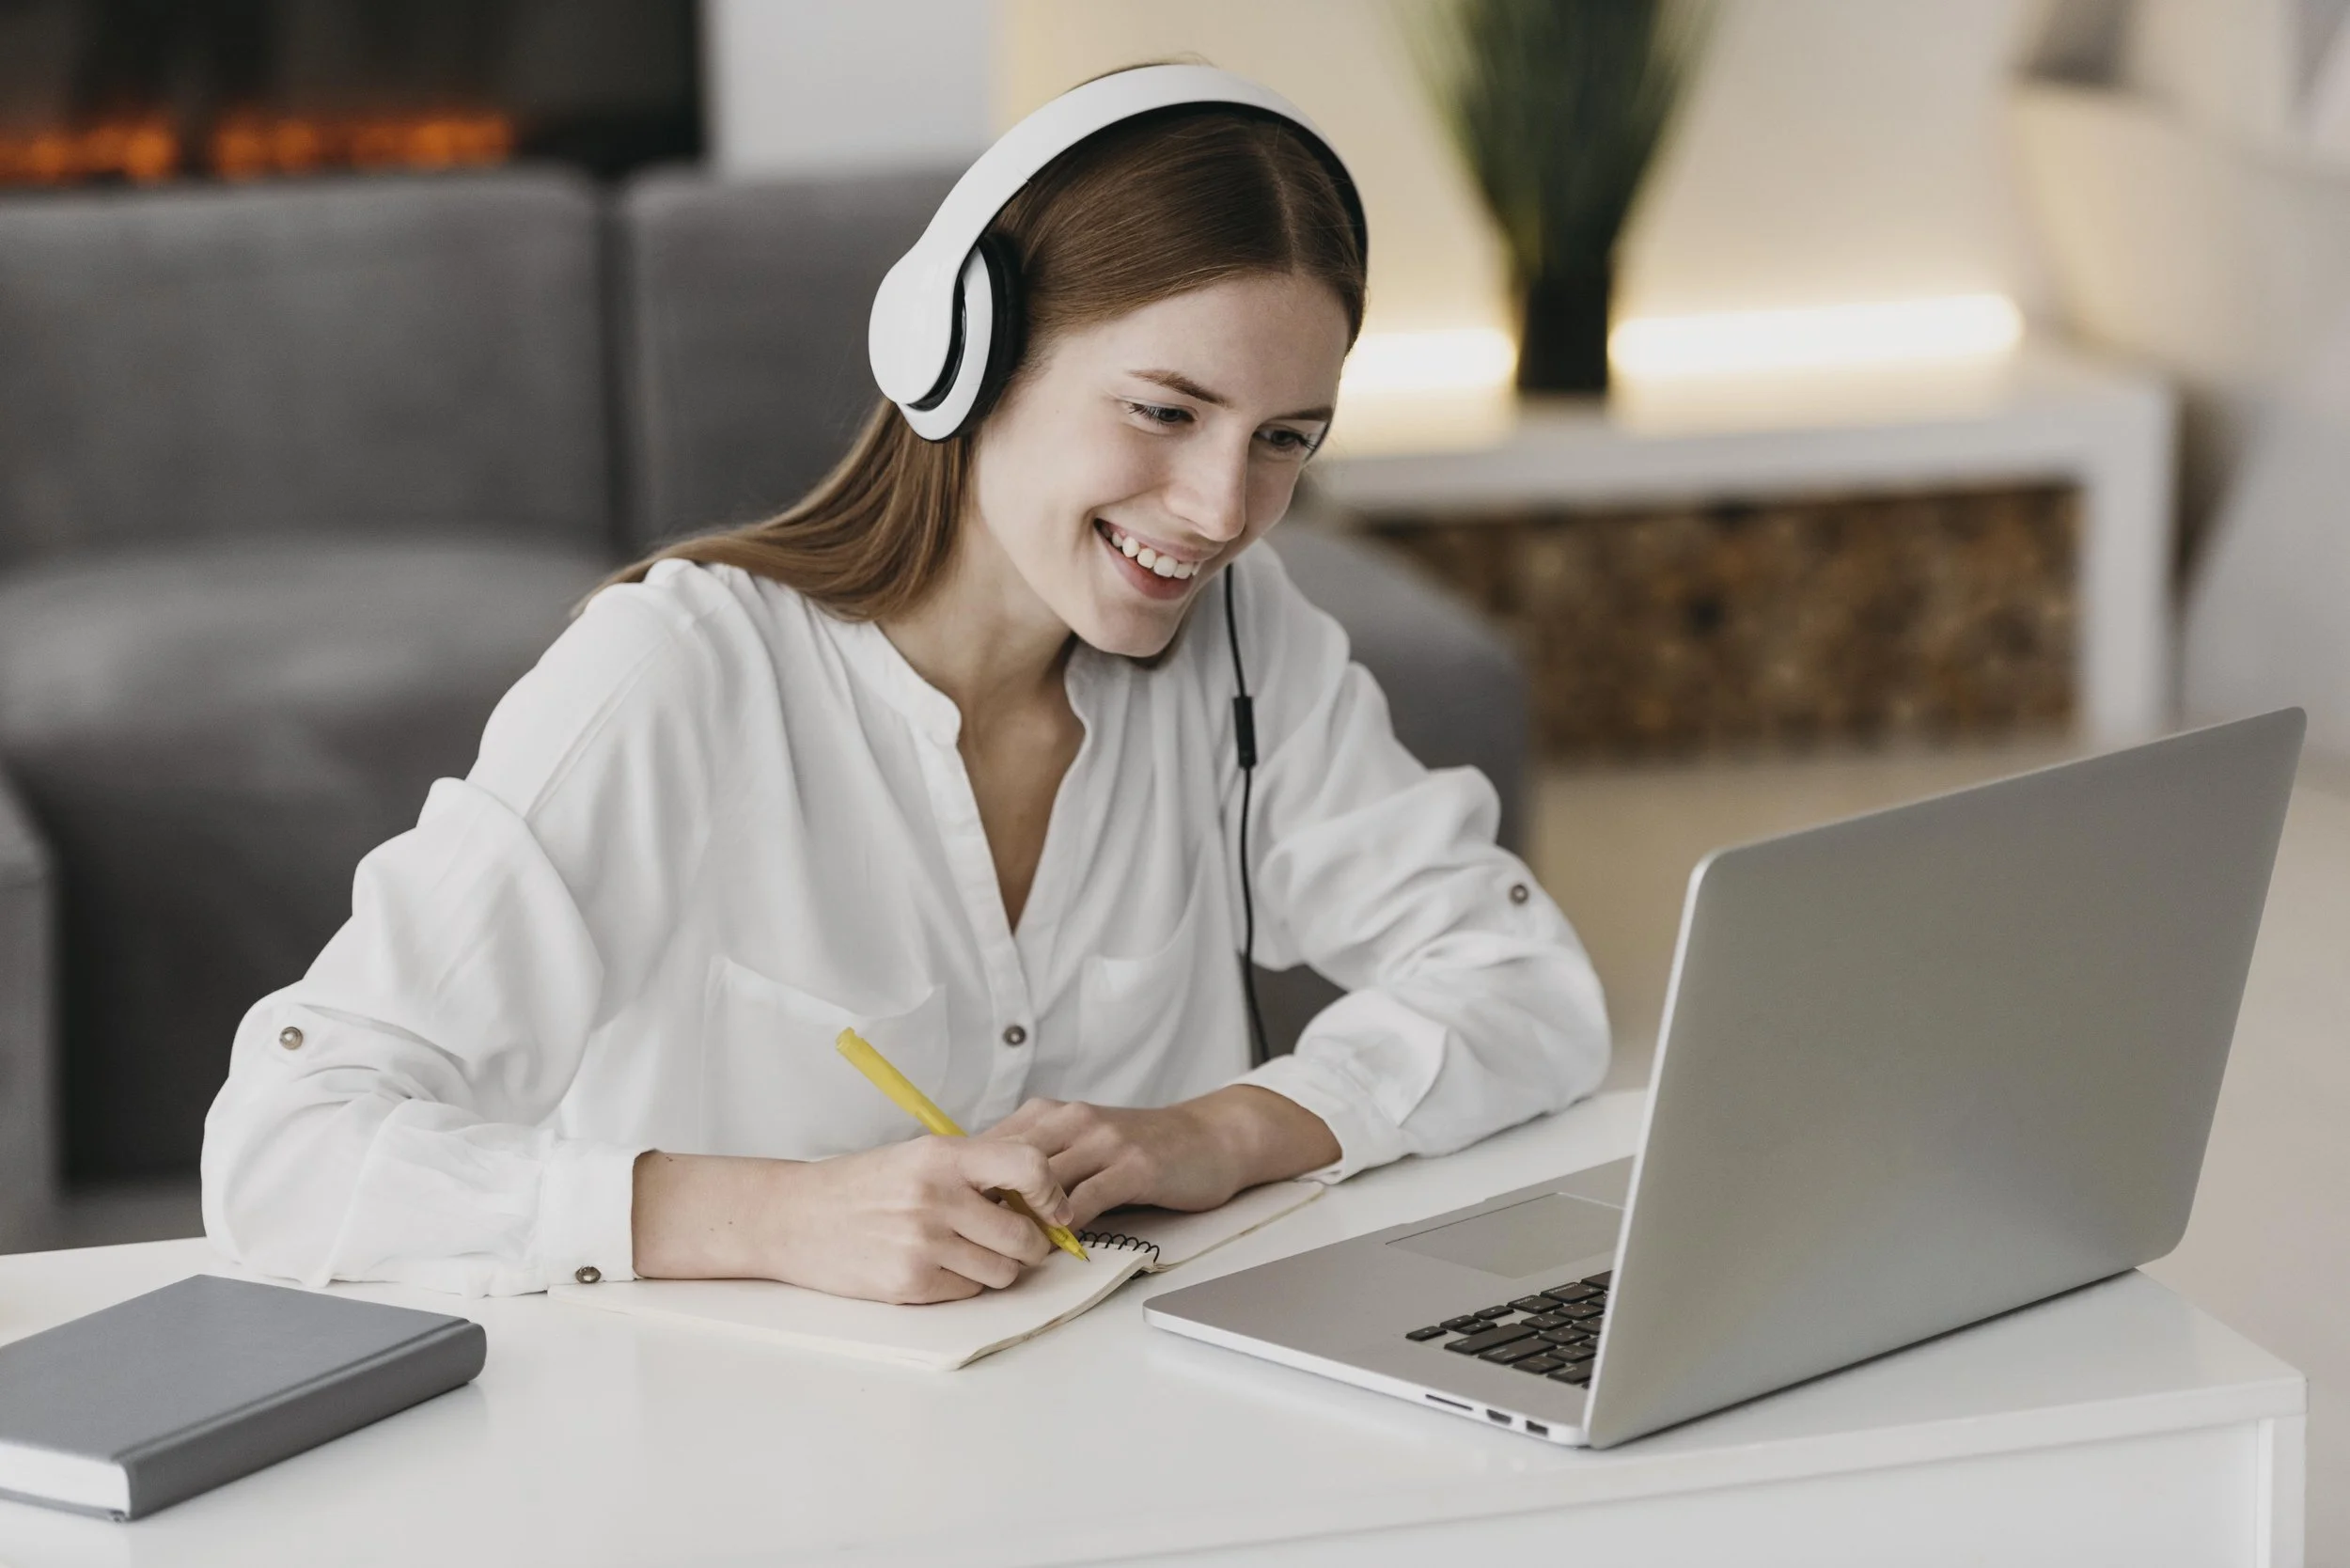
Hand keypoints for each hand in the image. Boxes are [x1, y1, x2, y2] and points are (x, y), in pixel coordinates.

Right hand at [630, 1138, 1074, 1303]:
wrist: (795, 1217)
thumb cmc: (863, 1186)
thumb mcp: (919, 1156)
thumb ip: (977, 1168)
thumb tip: (1043, 1189)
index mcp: (943, 1156)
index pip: (1028, 1168)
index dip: (1052, 1194)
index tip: (1054, 1208)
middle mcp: (936, 1198)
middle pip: (1024, 1237)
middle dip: (1031, 1245)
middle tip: (1017, 1240)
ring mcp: (922, 1244)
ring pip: (1002, 1272)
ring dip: (997, 1268)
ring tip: (969, 1251)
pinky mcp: (909, 1284)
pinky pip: (968, 1293)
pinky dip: (963, 1284)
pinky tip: (937, 1266)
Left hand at [982, 1085, 1339, 1227]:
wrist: (1211, 1136)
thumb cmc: (1144, 1147)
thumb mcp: (1084, 1143)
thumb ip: (1041, 1162)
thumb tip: (986, 1200)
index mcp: (1052, 1114)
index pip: (990, 1146)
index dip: (968, 1184)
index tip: (953, 1216)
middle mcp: (1072, 1120)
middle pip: (1007, 1163)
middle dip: (985, 1204)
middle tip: (968, 1241)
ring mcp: (1104, 1141)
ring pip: (1042, 1182)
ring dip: (1022, 1220)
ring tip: (1006, 1252)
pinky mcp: (1134, 1166)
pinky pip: (1085, 1201)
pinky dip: (1064, 1229)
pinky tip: (1055, 1248)